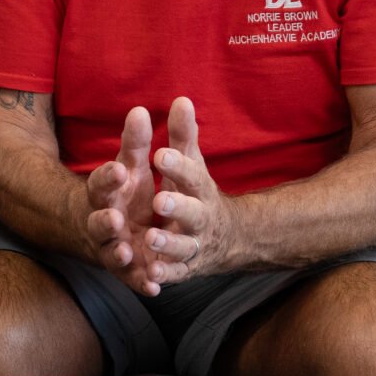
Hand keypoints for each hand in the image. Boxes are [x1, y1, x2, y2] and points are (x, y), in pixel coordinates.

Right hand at [84, 107, 167, 295]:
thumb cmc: (124, 191)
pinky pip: (132, 279)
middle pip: (100, 221)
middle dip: (105, 220)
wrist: (112, 227)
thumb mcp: (132, 166)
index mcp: (106, 193)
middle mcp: (104, 221)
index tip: (119, 170)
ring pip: (111, 252)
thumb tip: (140, 108)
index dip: (108, 178)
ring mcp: (113, 247)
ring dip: (117, 253)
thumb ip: (136, 142)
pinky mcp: (126, 270)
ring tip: (125, 252)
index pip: (101, 183)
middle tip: (115, 218)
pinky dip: (141, 283)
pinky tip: (153, 288)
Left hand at [145, 97, 234, 285]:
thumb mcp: (192, 164)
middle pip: (193, 214)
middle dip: (178, 207)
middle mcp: (200, 219)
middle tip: (160, 200)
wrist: (225, 238)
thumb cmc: (197, 193)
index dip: (178, 166)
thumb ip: (183, 136)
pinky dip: (164, 277)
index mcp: (200, 190)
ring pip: (182, 248)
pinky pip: (175, 276)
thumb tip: (181, 98)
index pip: (191, 175)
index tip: (160, 154)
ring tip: (150, 238)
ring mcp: (193, 246)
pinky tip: (151, 277)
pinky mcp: (184, 270)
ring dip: (167, 244)